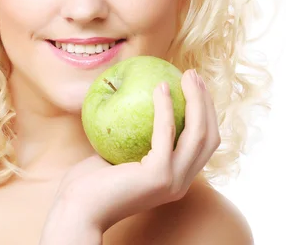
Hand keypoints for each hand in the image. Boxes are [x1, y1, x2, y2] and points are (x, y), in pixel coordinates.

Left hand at [39, 69, 220, 242]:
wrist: (76, 209)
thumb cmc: (91, 182)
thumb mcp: (119, 153)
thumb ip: (135, 134)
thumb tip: (137, 96)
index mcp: (176, 179)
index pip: (204, 144)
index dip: (205, 114)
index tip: (195, 87)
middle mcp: (181, 182)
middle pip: (209, 136)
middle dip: (207, 102)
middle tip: (194, 75)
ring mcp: (173, 180)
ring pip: (198, 133)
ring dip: (196, 100)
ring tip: (187, 75)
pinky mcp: (159, 175)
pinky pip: (166, 132)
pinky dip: (166, 107)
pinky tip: (159, 86)